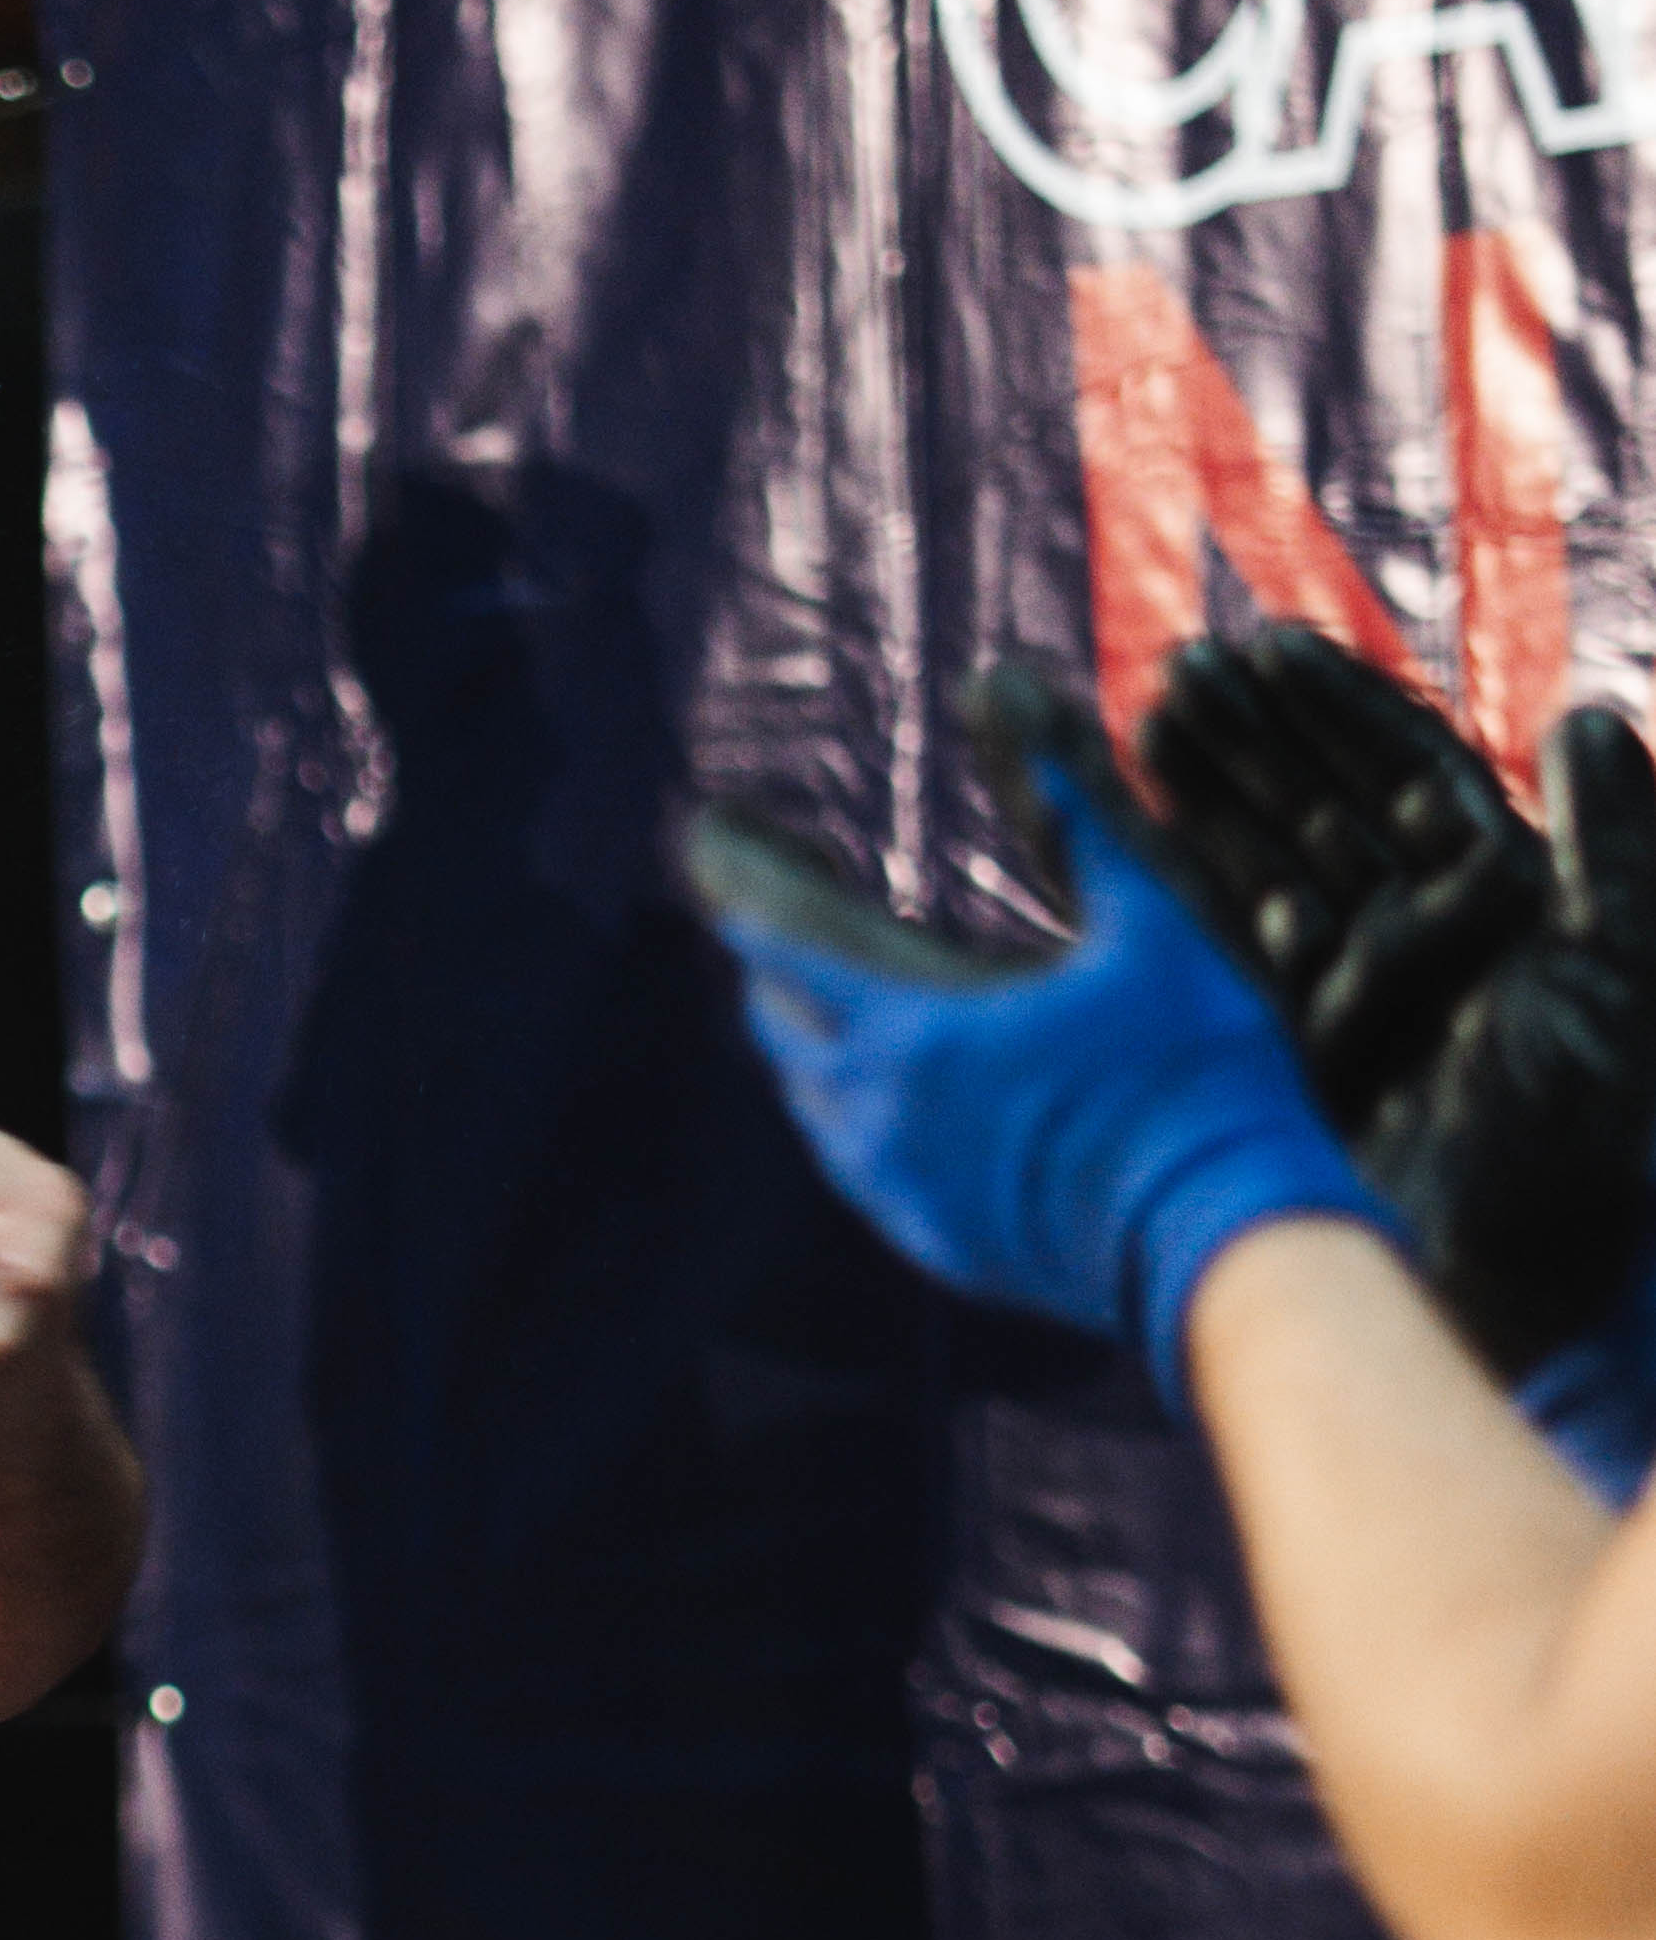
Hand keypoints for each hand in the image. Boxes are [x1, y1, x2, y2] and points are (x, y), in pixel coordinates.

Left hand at [686, 665, 1396, 1406]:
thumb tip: (1009, 690)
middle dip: (771, 968)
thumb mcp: (1150, 922)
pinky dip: (852, 1119)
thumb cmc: (1199, 1074)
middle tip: (760, 921)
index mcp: (914, 1030)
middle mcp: (880, 1117)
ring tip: (811, 1006)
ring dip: (808, 1048)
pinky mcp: (941, 1248)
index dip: (745, 888)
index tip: (710, 845)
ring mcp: (903, 1194)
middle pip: (786, 1030)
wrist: (1230, 1242)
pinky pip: (861, 1171)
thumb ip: (1077, 812)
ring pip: (816, 1106)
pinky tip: (880, 1107)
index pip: (790, 946)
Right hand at [1140, 632, 1655, 1380]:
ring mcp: (1345, 1012)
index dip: (1341, 711)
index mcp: (1506, 918)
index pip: (1414, 781)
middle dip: (1254, 741)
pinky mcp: (1280, 1070)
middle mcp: (1422, 955)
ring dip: (1203, 800)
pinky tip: (1120, 842)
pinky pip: (1219, 963)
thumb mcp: (1616, 985)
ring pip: (1262, 875)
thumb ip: (1616, 853)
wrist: (1509, 1292)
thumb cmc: (1581, 1151)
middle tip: (1176, 671)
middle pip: (1325, 812)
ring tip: (1137, 723)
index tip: (1267, 646)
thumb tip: (1586, 721)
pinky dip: (1171, 899)